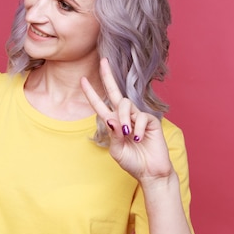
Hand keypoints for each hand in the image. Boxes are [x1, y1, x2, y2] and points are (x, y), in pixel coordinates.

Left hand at [81, 58, 172, 183]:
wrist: (150, 172)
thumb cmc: (132, 162)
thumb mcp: (116, 150)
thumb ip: (112, 135)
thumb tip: (111, 118)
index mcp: (113, 122)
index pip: (99, 104)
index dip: (91, 93)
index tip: (82, 79)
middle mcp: (124, 116)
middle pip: (114, 92)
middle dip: (108, 76)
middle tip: (103, 61)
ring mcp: (137, 117)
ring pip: (125, 104)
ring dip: (123, 118)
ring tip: (127, 134)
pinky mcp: (150, 120)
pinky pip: (140, 117)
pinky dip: (137, 129)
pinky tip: (138, 139)